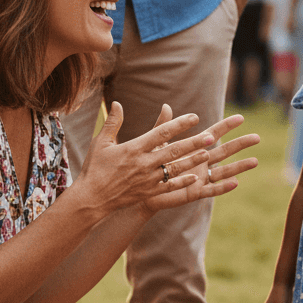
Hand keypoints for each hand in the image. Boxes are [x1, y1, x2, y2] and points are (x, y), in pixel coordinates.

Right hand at [74, 103, 216, 216]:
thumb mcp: (101, 142)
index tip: (194, 117)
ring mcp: (147, 180)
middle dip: (193, 143)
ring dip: (192, 161)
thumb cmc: (94, 168)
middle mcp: (143, 163)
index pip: (161, 133)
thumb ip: (112, 122)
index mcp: (134, 148)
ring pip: (174, 169)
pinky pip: (168, 187)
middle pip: (173, 151)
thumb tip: (116, 103)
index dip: (179, 124)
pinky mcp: (147, 193)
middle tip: (211, 136)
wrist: (91, 199)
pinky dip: (182, 182)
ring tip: (207, 154)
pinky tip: (194, 177)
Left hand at [142, 106, 259, 215]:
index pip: (214, 134)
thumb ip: (163, 126)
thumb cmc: (151, 163)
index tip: (240, 117)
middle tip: (257, 137)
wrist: (142, 186)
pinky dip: (223, 187)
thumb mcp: (157, 143)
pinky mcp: (195, 192)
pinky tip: (236, 183)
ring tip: (255, 161)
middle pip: (225, 151)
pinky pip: (212, 190)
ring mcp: (200, 177)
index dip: (226, 126)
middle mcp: (201, 161)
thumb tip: (166, 105)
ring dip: (239, 166)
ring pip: (224, 171)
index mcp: (194, 147)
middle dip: (240, 144)